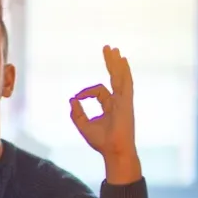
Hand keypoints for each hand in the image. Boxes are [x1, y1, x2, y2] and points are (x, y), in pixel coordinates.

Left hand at [69, 46, 140, 182]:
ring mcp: (123, 100)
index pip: (98, 91)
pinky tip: (122, 60)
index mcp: (110, 106)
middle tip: (107, 48)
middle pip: (114, 77)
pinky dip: (124, 71)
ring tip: (113, 49)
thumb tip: (72, 99)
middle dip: (110, 63)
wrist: (113, 150)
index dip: (85, 92)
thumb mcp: (84, 125)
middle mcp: (118, 101)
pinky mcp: (126, 102)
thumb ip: (77, 113)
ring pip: (120, 77)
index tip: (77, 98)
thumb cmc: (101, 141)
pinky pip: (126, 83)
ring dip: (116, 63)